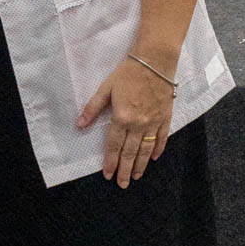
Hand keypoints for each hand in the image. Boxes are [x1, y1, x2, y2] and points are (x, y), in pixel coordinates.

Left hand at [77, 56, 174, 187]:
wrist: (155, 61)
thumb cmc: (127, 73)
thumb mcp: (105, 89)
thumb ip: (92, 108)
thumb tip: (79, 125)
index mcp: (122, 117)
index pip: (114, 145)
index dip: (110, 161)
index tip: (108, 174)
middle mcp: (139, 124)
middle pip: (130, 152)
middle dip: (125, 169)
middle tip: (122, 184)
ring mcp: (154, 122)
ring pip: (146, 149)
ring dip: (140, 164)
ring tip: (136, 176)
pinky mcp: (166, 117)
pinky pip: (162, 138)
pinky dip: (158, 149)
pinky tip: (153, 158)